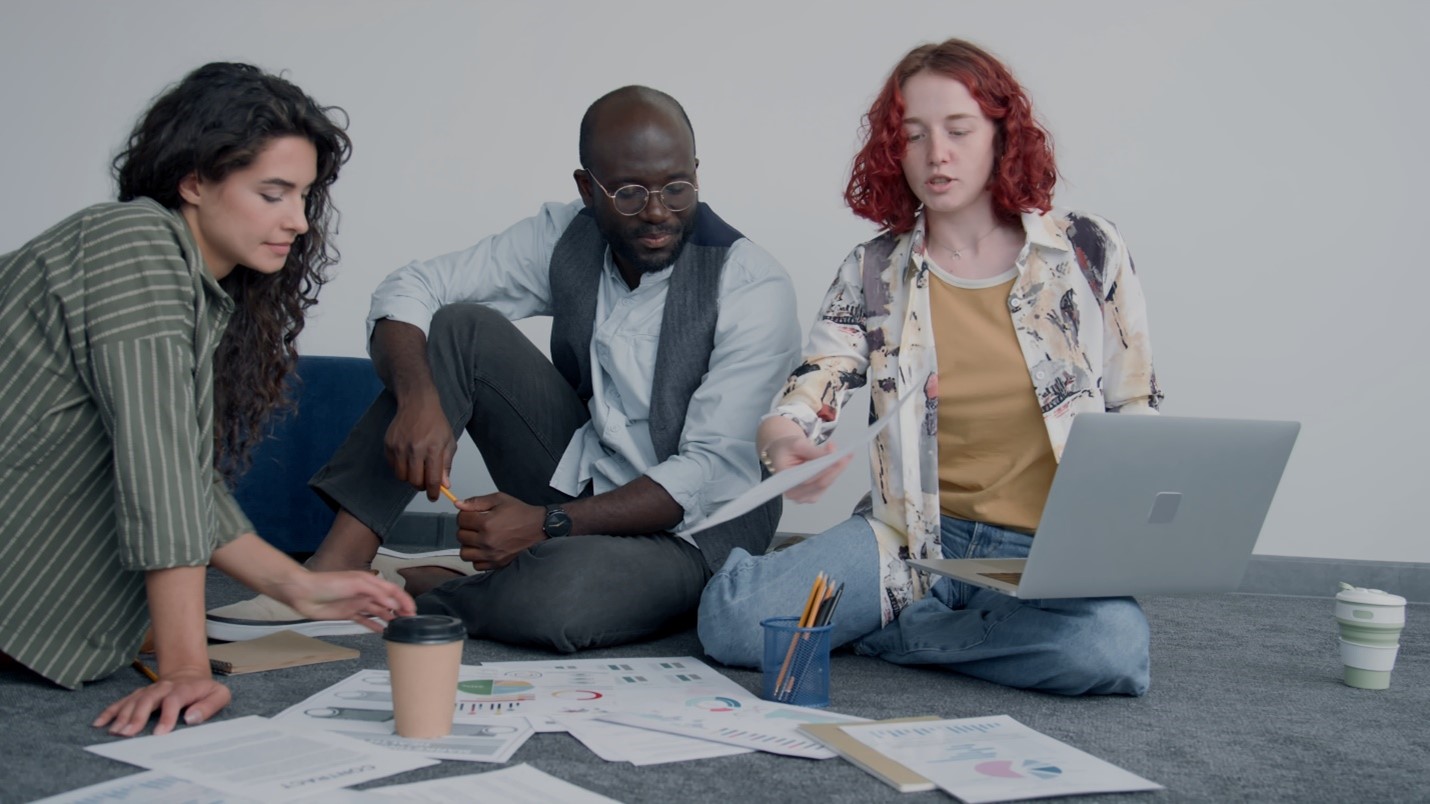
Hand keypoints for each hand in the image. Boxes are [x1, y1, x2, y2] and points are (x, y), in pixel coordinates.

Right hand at [93, 666, 229, 736]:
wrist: (189, 674)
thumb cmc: (205, 690)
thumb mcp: (220, 695)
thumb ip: (210, 706)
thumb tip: (192, 718)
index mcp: (185, 688)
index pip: (174, 700)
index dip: (167, 715)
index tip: (160, 733)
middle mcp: (164, 688)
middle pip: (149, 699)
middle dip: (138, 716)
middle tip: (128, 733)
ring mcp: (150, 690)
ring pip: (134, 700)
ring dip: (122, 715)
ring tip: (115, 732)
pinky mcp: (139, 694)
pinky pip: (122, 701)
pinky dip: (110, 711)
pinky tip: (100, 723)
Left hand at [278, 571, 415, 633]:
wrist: (304, 593)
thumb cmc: (327, 583)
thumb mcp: (355, 583)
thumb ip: (376, 593)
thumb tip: (392, 603)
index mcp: (370, 582)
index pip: (393, 590)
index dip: (404, 599)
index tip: (412, 610)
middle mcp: (366, 593)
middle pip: (388, 602)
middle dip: (400, 610)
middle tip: (410, 621)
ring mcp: (357, 604)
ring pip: (379, 612)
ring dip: (390, 618)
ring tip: (400, 627)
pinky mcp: (348, 614)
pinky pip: (366, 621)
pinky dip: (375, 626)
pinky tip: (382, 631)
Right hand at [384, 390, 455, 500]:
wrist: (417, 403)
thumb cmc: (435, 422)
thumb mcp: (448, 442)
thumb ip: (446, 465)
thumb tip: (444, 485)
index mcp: (432, 449)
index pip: (432, 480)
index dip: (433, 493)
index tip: (434, 497)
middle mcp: (414, 449)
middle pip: (414, 482)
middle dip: (421, 486)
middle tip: (425, 481)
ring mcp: (399, 447)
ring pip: (402, 476)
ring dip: (410, 477)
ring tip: (417, 469)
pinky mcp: (388, 444)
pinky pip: (392, 466)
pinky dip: (400, 467)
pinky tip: (407, 458)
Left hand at [454, 492, 545, 569]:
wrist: (539, 528)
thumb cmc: (521, 513)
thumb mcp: (500, 500)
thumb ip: (477, 501)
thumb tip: (458, 504)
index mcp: (487, 523)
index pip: (461, 519)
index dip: (465, 515)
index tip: (472, 515)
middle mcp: (487, 541)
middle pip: (460, 536)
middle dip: (466, 528)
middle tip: (476, 525)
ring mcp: (491, 554)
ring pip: (465, 553)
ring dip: (469, 545)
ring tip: (478, 538)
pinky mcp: (496, 564)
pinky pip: (476, 565)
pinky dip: (477, 558)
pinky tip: (484, 549)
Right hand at [758, 417, 850, 503]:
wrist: (782, 453)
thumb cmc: (785, 449)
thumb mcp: (797, 444)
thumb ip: (814, 451)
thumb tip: (832, 453)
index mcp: (785, 481)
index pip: (809, 478)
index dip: (827, 469)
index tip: (840, 458)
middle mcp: (794, 493)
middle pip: (821, 484)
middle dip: (836, 467)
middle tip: (846, 454)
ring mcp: (803, 497)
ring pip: (826, 485)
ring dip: (836, 470)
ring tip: (842, 455)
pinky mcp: (812, 495)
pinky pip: (827, 485)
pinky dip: (834, 473)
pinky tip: (837, 463)